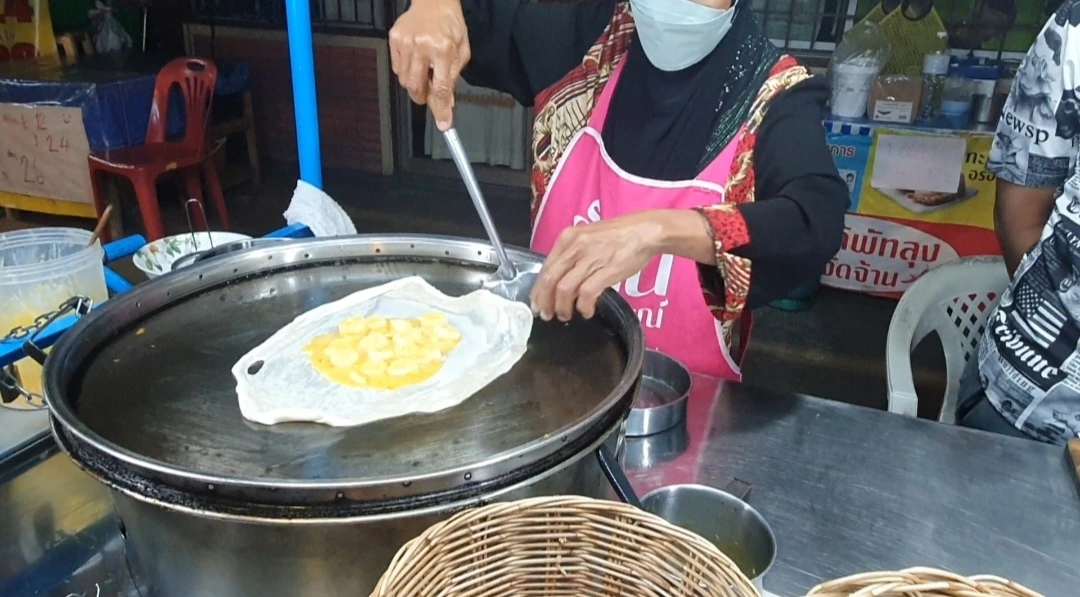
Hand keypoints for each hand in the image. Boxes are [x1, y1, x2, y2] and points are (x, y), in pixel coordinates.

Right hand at [388, 0, 470, 129]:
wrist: (433, 0)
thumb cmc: (450, 24)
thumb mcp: (461, 51)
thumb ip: (453, 78)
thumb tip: (448, 104)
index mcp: (442, 49)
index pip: (441, 88)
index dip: (442, 109)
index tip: (444, 124)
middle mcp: (421, 46)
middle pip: (416, 87)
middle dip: (423, 97)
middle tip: (429, 94)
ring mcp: (404, 42)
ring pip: (404, 80)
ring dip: (415, 84)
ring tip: (424, 72)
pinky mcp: (394, 39)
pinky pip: (396, 68)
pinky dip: (406, 72)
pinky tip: (415, 62)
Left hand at [530, 212, 667, 321]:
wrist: (646, 230)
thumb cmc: (620, 235)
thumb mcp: (589, 237)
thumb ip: (573, 254)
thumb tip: (561, 277)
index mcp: (568, 238)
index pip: (545, 267)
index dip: (538, 289)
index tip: (538, 302)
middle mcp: (575, 247)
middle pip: (550, 279)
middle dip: (544, 301)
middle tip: (546, 315)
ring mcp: (590, 259)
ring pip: (564, 289)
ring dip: (561, 307)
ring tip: (565, 315)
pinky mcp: (606, 271)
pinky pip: (586, 294)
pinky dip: (583, 307)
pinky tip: (586, 311)